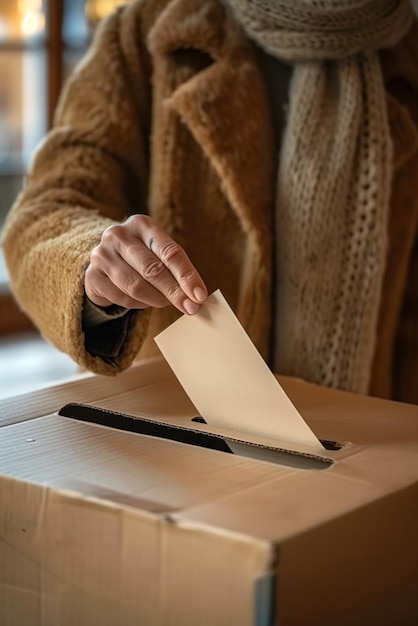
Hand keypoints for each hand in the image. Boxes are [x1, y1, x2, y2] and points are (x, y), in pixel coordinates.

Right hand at [85, 214, 207, 313]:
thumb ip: (177, 269)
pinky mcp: (92, 276)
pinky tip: (145, 301)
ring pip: (136, 286)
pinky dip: (139, 304)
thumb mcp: (159, 253)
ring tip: (166, 303)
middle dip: (174, 292)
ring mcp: (101, 255)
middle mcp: (118, 235)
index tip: (199, 295)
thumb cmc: (142, 256)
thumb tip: (197, 295)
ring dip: (156, 299)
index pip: (170, 252)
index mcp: (142, 224)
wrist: (106, 260)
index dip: (186, 276)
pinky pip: (122, 297)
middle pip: (152, 269)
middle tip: (190, 308)